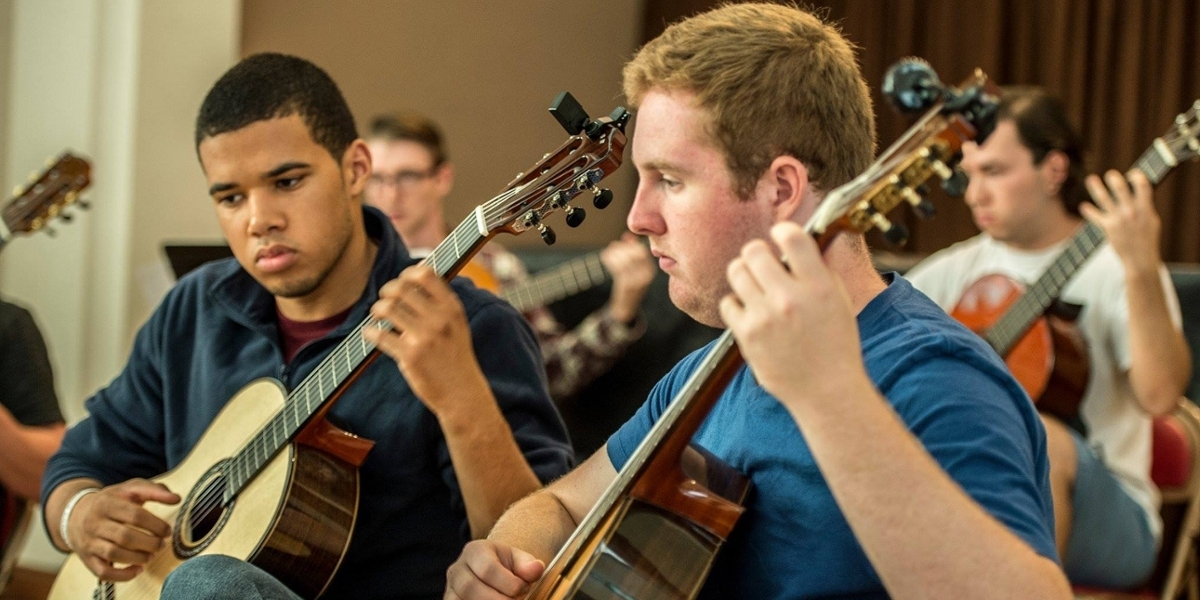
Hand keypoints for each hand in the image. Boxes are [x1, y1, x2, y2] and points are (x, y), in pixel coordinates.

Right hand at [70, 479, 179, 580]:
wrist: (75, 513)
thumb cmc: (112, 501)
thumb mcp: (130, 489)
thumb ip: (155, 490)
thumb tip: (176, 498)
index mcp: (107, 503)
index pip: (135, 515)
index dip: (156, 525)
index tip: (168, 531)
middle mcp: (94, 523)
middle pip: (125, 536)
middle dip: (149, 543)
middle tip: (161, 545)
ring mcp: (89, 542)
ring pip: (114, 554)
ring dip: (138, 558)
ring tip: (151, 555)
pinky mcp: (87, 558)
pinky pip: (103, 572)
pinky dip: (123, 575)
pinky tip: (138, 569)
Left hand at [364, 265, 488, 417]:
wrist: (463, 393)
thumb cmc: (455, 357)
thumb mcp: (457, 324)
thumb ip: (441, 301)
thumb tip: (420, 271)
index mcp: (452, 308)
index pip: (426, 274)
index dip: (407, 274)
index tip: (400, 282)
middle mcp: (440, 319)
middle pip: (401, 288)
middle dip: (386, 292)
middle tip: (384, 301)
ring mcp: (425, 337)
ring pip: (387, 308)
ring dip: (377, 309)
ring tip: (377, 316)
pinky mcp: (411, 356)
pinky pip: (379, 335)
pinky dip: (369, 332)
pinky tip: (370, 333)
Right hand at [445, 539, 544, 598]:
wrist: (491, 573)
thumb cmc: (507, 567)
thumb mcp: (518, 560)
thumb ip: (528, 565)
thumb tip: (537, 568)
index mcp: (475, 551)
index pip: (487, 568)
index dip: (509, 584)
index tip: (523, 589)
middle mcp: (458, 568)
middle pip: (470, 587)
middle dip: (497, 599)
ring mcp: (451, 588)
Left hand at [602, 233, 655, 323]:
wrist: (627, 306)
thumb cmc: (631, 282)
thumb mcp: (636, 267)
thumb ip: (633, 251)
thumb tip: (627, 235)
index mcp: (651, 270)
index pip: (642, 251)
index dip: (631, 244)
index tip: (623, 240)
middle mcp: (647, 276)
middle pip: (634, 255)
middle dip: (622, 248)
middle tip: (612, 246)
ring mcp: (637, 282)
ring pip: (625, 261)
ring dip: (614, 253)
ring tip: (608, 252)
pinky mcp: (626, 287)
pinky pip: (618, 269)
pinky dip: (610, 260)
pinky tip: (604, 257)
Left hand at [719, 222, 870, 408]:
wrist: (827, 391)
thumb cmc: (836, 346)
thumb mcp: (839, 301)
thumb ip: (818, 271)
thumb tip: (795, 244)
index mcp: (818, 286)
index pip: (791, 236)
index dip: (782, 231)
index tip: (780, 237)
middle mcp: (790, 298)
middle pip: (754, 250)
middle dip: (758, 254)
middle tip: (764, 265)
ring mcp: (765, 317)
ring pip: (736, 271)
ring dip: (745, 275)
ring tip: (755, 287)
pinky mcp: (746, 335)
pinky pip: (728, 302)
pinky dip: (736, 304)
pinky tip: (750, 312)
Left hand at [1080, 169, 1161, 272]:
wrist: (1140, 259)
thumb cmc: (1146, 238)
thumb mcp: (1151, 220)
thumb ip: (1143, 205)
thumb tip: (1136, 189)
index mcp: (1145, 209)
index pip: (1142, 185)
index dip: (1137, 176)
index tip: (1132, 173)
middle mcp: (1131, 212)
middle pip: (1120, 189)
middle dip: (1114, 179)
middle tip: (1110, 174)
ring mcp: (1118, 220)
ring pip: (1103, 199)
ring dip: (1096, 188)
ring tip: (1090, 179)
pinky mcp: (1108, 227)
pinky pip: (1095, 216)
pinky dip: (1089, 211)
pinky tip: (1084, 207)